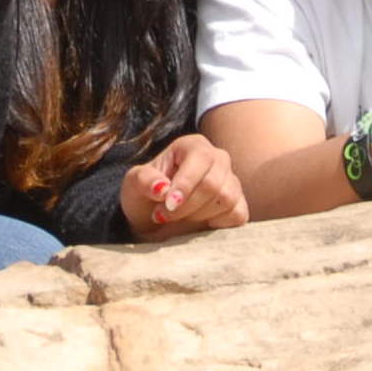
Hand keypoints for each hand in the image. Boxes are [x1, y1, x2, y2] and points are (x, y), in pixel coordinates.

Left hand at [120, 133, 248, 238]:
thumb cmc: (145, 196)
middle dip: (186, 206)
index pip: (201, 160)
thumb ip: (144, 180)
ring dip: (198, 216)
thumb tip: (162, 189)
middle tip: (163, 215)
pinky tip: (199, 224)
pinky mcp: (238, 204)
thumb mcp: (133, 184)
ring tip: (180, 217)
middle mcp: (218, 159)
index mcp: (194, 146)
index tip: (168, 204)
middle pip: (213, 184)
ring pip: (226, 199)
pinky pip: (238, 214)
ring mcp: (231, 181)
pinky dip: (217, 224)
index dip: (186, 184)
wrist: (153, 219)